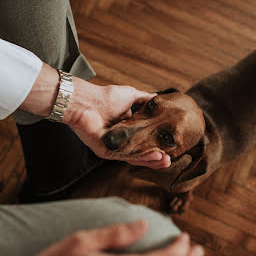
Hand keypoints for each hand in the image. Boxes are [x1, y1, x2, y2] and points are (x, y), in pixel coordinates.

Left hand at [21, 63, 170, 168]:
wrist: (85, 101)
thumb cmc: (104, 97)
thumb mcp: (131, 95)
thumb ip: (145, 99)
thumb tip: (159, 98)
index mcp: (126, 128)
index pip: (143, 140)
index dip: (156, 144)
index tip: (170, 146)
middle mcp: (120, 139)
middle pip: (141, 152)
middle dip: (156, 157)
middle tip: (170, 159)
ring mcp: (113, 146)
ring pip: (134, 157)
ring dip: (151, 160)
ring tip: (165, 160)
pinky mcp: (106, 151)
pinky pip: (125, 157)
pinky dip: (140, 158)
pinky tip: (154, 156)